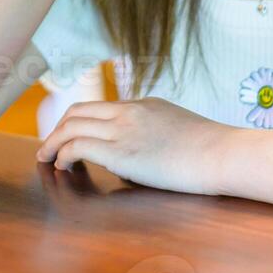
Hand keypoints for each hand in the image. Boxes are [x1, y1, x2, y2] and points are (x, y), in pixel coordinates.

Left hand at [34, 97, 240, 194]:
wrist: (226, 154)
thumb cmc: (213, 152)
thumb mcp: (179, 130)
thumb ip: (154, 136)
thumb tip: (139, 158)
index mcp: (143, 105)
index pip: (100, 108)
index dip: (78, 122)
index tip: (68, 136)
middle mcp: (128, 112)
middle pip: (77, 112)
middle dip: (57, 129)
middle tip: (48, 147)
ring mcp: (123, 129)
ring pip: (72, 126)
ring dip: (53, 143)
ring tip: (46, 158)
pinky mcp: (121, 152)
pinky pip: (78, 147)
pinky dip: (63, 155)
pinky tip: (63, 167)